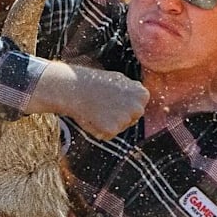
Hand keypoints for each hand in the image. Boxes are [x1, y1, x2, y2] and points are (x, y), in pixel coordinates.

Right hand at [27, 61, 147, 139]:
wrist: (74, 87)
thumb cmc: (94, 82)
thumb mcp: (121, 80)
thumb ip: (132, 92)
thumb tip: (140, 98)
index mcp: (142, 95)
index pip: (137, 108)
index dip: (122, 104)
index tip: (111, 98)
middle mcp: (138, 108)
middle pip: (130, 120)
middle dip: (117, 116)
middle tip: (102, 105)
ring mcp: (125, 120)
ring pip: (118, 128)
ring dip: (107, 122)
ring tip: (96, 108)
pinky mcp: (112, 130)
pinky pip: (107, 135)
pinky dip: (98, 130)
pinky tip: (92, 117)